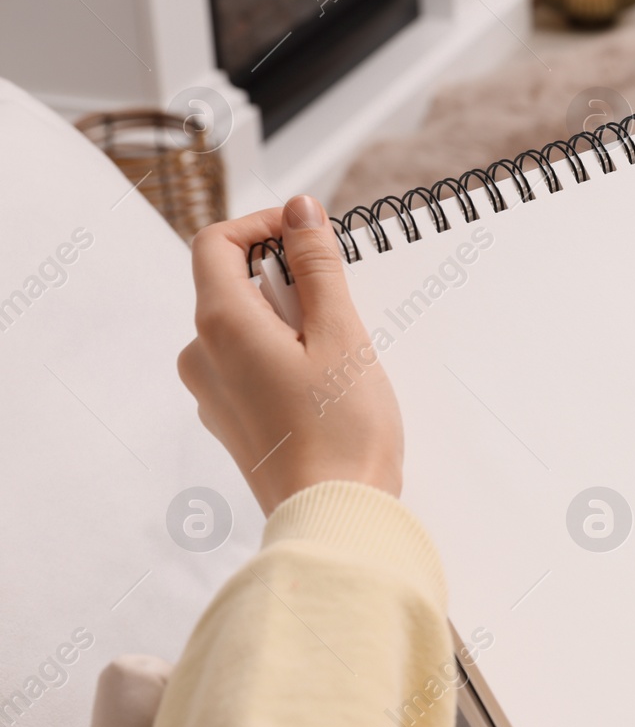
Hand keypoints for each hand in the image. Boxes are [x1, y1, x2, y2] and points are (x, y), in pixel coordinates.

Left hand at [178, 196, 402, 516]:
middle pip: (233, 284)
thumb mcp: (341, 333)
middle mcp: (202, 356)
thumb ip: (317, 264)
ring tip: (341, 350)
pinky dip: (286, 354)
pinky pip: (251, 363)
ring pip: (246, 325)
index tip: (309, 233)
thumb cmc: (342, 432)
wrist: (333, 515)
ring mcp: (212, 392)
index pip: (216, 243)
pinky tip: (328, 383)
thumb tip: (298, 211)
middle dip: (288, 277)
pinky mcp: (232, 419)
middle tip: (342, 301)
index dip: (262, 225)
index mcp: (221, 326)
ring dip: (292, 318)